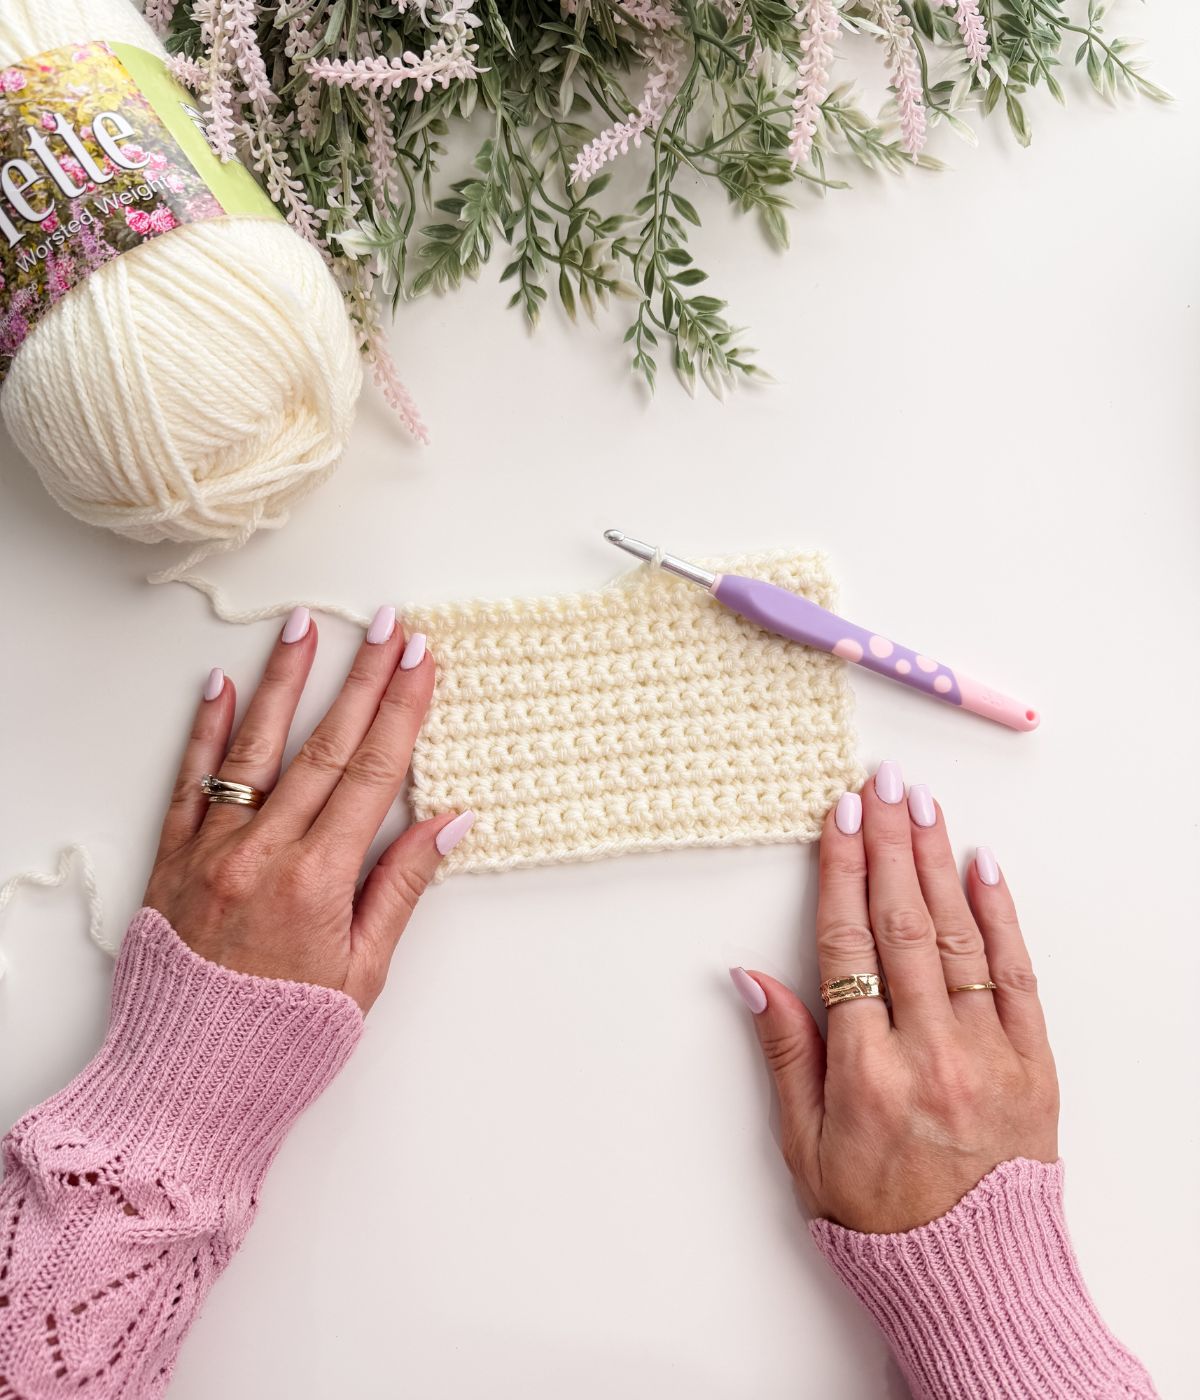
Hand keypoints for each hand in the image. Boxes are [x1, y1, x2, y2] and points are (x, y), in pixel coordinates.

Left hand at [144, 607, 469, 1011]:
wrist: (184, 1088)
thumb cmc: (281, 1040)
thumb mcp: (363, 973)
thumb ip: (402, 886)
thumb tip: (450, 821)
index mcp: (318, 882)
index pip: (374, 773)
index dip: (403, 710)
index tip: (421, 660)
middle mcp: (262, 854)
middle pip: (325, 747)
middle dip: (362, 678)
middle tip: (385, 624)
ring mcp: (211, 851)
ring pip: (254, 748)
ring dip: (285, 681)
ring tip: (305, 626)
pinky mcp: (170, 861)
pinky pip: (190, 782)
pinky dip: (205, 731)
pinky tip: (220, 684)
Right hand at [732, 762, 1057, 1233]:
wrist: (976, 1280)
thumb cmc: (881, 1220)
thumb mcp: (805, 1148)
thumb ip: (784, 1054)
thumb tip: (752, 977)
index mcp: (864, 1074)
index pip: (847, 947)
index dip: (841, 873)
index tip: (839, 818)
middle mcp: (928, 1053)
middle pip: (902, 924)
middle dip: (889, 844)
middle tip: (882, 784)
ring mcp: (987, 1054)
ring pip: (956, 937)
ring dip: (937, 862)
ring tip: (922, 805)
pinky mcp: (1034, 1063)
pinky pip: (1015, 975)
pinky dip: (1000, 916)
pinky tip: (983, 867)